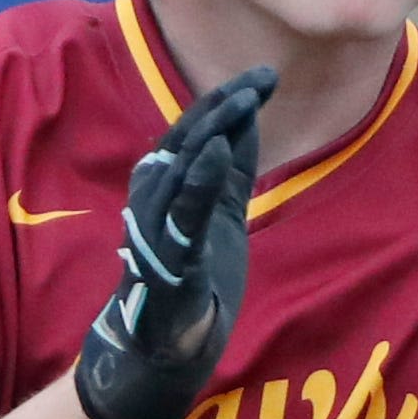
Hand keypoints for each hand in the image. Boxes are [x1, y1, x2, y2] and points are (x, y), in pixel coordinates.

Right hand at [74, 66, 270, 418]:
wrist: (167, 343)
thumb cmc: (192, 276)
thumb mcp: (221, 214)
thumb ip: (232, 172)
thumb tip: (248, 121)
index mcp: (165, 187)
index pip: (195, 131)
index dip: (226, 100)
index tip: (264, 75)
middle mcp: (152, 199)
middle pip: (185, 138)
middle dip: (222, 104)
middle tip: (261, 77)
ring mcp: (156, 227)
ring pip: (178, 166)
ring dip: (212, 130)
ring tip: (243, 100)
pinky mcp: (167, 259)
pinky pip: (181, 213)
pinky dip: (198, 179)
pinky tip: (219, 152)